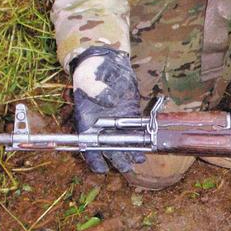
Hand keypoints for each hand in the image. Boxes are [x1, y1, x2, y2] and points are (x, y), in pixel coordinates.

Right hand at [72, 46, 145, 173]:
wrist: (108, 62)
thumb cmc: (93, 71)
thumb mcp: (91, 79)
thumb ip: (98, 91)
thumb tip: (110, 103)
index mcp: (85, 119)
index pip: (87, 143)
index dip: (93, 157)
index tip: (101, 168)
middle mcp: (100, 125)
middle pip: (107, 147)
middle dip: (116, 159)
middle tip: (126, 167)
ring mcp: (115, 122)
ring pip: (121, 143)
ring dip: (129, 154)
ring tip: (138, 161)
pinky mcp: (129, 116)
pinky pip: (133, 133)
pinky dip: (139, 143)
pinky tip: (145, 151)